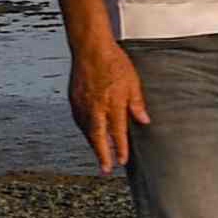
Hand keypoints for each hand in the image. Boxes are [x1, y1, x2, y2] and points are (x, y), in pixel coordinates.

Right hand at [67, 39, 147, 169]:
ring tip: (99, 154)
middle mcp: (95, 108)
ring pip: (86, 130)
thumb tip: (144, 120)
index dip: (120, 149)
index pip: (117, 133)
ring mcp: (82, 104)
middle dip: (102, 155)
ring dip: (93, 144)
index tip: (122, 161)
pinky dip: (85, 130)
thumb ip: (137, 104)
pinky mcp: (74, 99)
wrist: (90, 47)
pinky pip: (79, 120)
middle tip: (105, 169)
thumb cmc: (113, 61)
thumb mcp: (132, 82)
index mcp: (112, 104)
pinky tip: (89, 133)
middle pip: (98, 138)